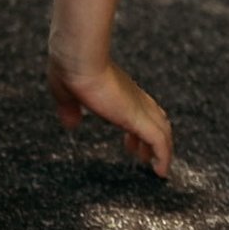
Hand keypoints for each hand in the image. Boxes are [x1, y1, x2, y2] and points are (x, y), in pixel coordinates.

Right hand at [47, 53, 173, 177]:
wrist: (77, 57)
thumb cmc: (69, 68)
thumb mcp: (64, 92)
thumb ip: (69, 108)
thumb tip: (70, 123)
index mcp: (117, 87)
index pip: (137, 106)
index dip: (135, 126)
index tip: (130, 142)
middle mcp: (132, 96)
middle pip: (155, 118)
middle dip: (149, 138)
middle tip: (142, 154)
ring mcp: (138, 107)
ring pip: (163, 131)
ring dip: (161, 150)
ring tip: (156, 167)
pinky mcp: (139, 118)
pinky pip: (160, 144)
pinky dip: (164, 159)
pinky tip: (160, 172)